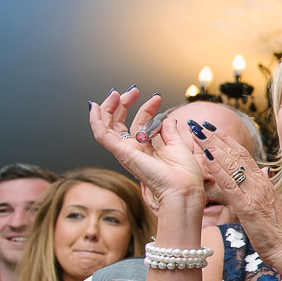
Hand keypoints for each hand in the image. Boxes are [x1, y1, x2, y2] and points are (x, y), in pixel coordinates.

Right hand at [89, 88, 204, 210]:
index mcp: (147, 150)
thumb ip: (169, 131)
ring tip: (117, 94)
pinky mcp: (121, 153)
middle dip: (124, 104)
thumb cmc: (185, 175)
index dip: (146, 108)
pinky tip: (96, 106)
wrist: (184, 189)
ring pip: (107, 127)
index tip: (156, 98)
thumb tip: (167, 117)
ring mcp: (126, 152)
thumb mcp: (179, 146)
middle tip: (134, 90)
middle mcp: (134, 151)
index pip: (139, 125)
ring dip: (109, 108)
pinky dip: (96, 120)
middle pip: (120, 124)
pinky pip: (101, 135)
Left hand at [185, 123, 281, 268]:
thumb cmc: (277, 231)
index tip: (212, 128)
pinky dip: (217, 169)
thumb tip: (263, 171)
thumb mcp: (270, 204)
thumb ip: (264, 186)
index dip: (226, 139)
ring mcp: (254, 193)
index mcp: (263, 182)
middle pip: (235, 154)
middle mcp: (259, 183)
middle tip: (198, 122)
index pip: (243, 155)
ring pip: (231, 164)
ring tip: (197, 132)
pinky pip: (229, 184)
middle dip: (215, 137)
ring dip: (212, 146)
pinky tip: (205, 157)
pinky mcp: (247, 207)